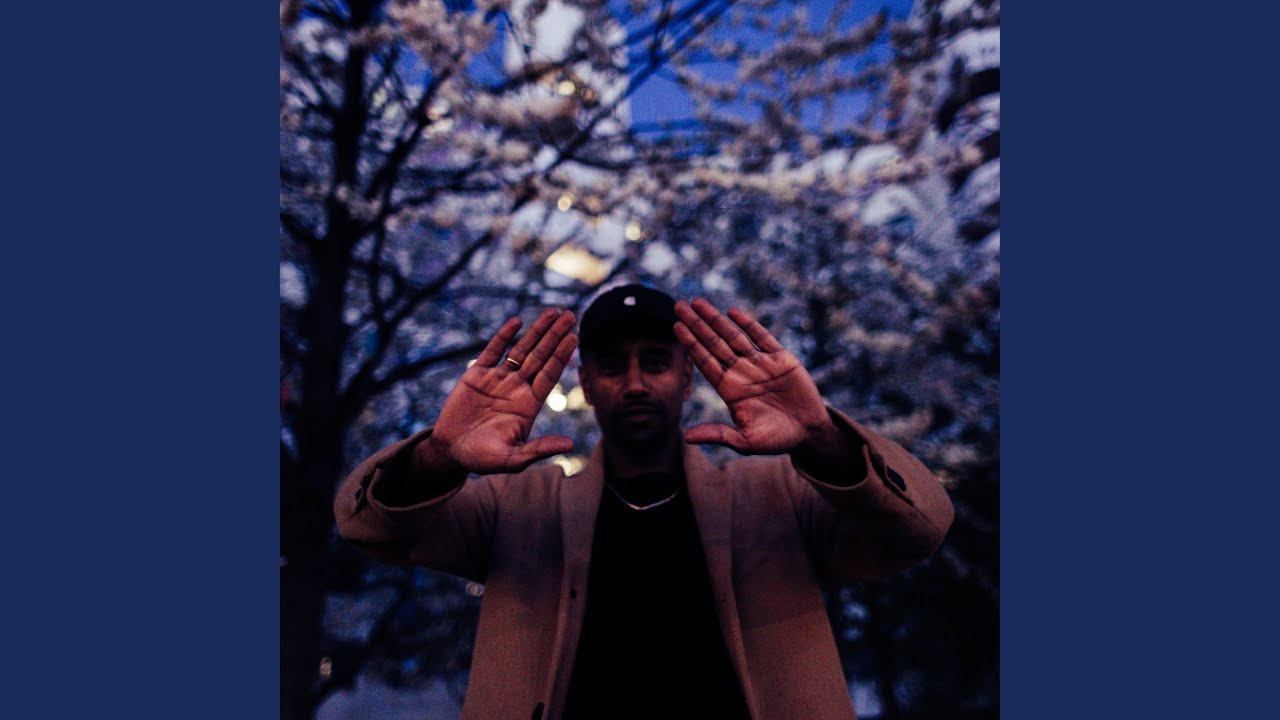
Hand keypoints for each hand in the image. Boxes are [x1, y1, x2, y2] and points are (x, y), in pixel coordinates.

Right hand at [426, 308, 577, 473]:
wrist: (451, 451)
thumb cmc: (484, 458)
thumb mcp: (513, 459)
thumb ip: (539, 449)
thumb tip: (570, 445)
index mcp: (529, 404)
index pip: (550, 375)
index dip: (561, 356)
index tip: (574, 337)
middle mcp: (517, 388)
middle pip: (540, 356)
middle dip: (555, 336)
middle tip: (570, 315)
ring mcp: (497, 379)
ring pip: (521, 350)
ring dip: (536, 331)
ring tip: (553, 312)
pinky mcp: (476, 375)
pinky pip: (492, 351)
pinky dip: (504, 336)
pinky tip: (517, 322)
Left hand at [673, 299, 832, 454]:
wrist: (808, 432)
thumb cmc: (775, 439)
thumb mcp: (745, 441)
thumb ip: (718, 435)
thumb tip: (686, 438)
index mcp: (730, 389)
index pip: (705, 362)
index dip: (691, 344)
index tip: (676, 327)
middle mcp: (741, 372)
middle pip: (714, 344)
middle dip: (697, 325)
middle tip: (678, 306)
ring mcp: (760, 363)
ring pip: (733, 336)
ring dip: (716, 319)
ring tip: (698, 303)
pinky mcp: (781, 359)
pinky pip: (762, 337)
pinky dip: (748, 324)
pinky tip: (732, 312)